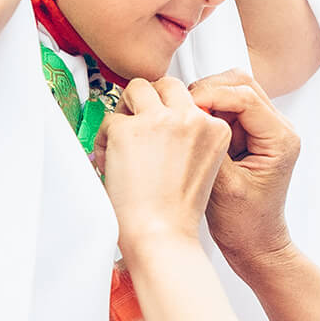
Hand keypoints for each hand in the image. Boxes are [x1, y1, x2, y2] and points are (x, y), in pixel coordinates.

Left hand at [94, 77, 230, 258]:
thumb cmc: (177, 212)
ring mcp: (159, 120)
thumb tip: (164, 116)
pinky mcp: (128, 129)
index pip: (189, 98)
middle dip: (150, 99)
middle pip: (166, 84)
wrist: (160, 236)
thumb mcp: (202, 164)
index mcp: (214, 128)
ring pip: (136, 88)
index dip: (169, 111)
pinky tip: (110, 159)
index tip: (159, 126)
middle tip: (138, 122)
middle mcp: (190, 118)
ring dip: (127, 108)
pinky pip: (110, 118)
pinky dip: (105, 137)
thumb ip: (192, 135)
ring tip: (123, 138)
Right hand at [188, 70, 300, 272]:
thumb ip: (209, 146)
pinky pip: (228, 106)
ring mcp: (265, 128)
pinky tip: (193, 125)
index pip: (245, 96)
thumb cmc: (244, 225)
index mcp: (280, 139)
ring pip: (233, 90)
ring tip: (186, 117)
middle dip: (208, 90)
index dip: (211, 94)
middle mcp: (279, 128)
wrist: (256, 245)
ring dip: (207, 98)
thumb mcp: (222, 186)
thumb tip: (189, 115)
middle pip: (242, 83)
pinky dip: (209, 109)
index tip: (186, 106)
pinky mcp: (251, 133)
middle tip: (182, 107)